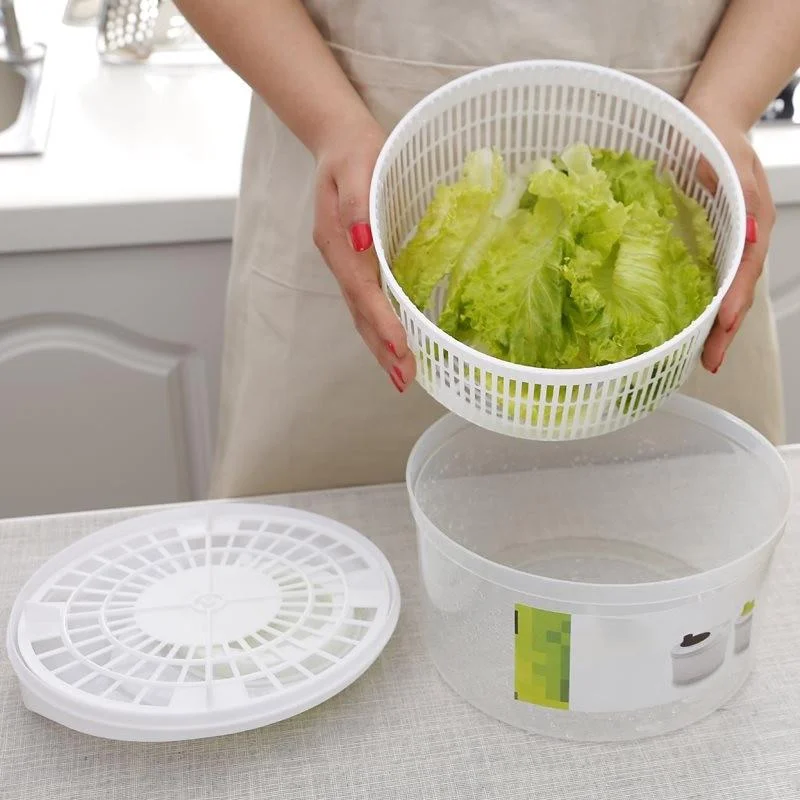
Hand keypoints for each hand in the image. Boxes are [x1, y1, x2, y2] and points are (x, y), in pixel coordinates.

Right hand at [312, 115, 415, 391]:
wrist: (337, 139)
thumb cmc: (353, 151)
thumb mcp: (357, 166)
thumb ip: (357, 204)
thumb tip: (362, 242)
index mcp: (338, 242)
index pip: (362, 290)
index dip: (381, 321)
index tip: (400, 348)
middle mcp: (339, 259)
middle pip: (359, 313)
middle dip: (382, 348)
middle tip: (405, 380)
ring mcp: (345, 264)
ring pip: (361, 313)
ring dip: (380, 346)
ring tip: (402, 376)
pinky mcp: (355, 263)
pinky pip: (366, 302)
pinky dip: (379, 328)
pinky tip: (393, 343)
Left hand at [689, 113, 775, 373]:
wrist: (713, 119)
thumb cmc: (717, 133)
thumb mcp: (727, 155)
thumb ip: (734, 186)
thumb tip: (751, 235)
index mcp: (754, 220)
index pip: (745, 270)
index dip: (734, 302)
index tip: (724, 329)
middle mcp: (747, 237)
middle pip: (740, 290)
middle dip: (727, 328)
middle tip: (711, 360)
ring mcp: (733, 241)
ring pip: (729, 289)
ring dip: (718, 323)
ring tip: (704, 354)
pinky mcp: (715, 241)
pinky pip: (714, 278)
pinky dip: (708, 303)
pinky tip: (694, 321)